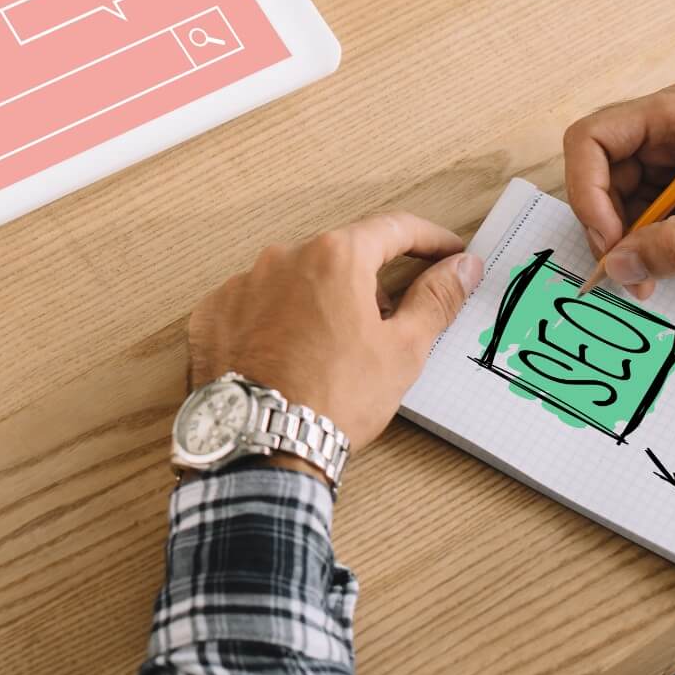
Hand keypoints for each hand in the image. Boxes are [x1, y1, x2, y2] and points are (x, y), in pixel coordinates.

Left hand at [186, 212, 482, 467]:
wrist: (260, 444)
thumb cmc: (335, 398)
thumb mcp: (402, 350)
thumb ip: (436, 299)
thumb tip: (462, 267)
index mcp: (335, 257)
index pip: (394, 229)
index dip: (428, 240)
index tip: (448, 254)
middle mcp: (282, 257)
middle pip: (341, 257)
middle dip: (369, 284)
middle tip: (389, 326)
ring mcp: (241, 284)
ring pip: (295, 281)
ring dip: (320, 303)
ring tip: (333, 353)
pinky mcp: (212, 315)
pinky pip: (255, 306)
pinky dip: (276, 322)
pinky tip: (290, 357)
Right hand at [562, 83, 674, 299]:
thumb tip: (619, 268)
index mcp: (674, 112)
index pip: (591, 141)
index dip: (588, 194)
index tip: (611, 243)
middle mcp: (671, 127)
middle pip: (608, 177)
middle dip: (620, 231)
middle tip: (642, 276)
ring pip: (635, 201)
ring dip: (655, 240)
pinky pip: (666, 210)